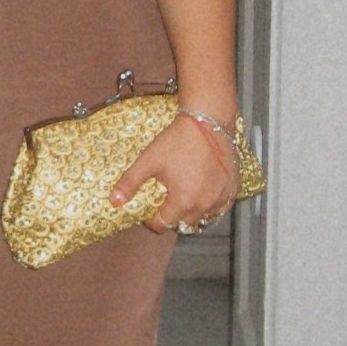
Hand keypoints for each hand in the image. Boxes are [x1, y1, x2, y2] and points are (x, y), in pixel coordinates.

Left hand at [110, 112, 236, 238]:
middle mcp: (205, 205)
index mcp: (183, 201)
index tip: (147, 210)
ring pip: (202, 217)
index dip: (150, 220)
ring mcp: (221, 198)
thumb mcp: (149, 160)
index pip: (162, 224)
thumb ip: (130, 182)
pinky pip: (219, 207)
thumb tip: (114, 202)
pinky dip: (209, 204)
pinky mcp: (232, 190)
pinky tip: (201, 190)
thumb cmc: (178, 140)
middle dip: (170, 214)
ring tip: (182, 193)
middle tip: (164, 198)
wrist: (207, 121)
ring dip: (190, 210)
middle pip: (182, 222)